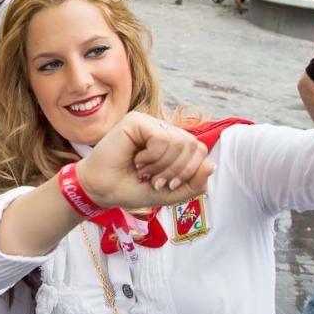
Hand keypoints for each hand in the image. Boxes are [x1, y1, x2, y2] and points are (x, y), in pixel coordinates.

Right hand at [79, 111, 214, 208]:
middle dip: (176, 171)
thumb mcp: (170, 192)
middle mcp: (162, 129)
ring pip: (178, 142)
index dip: (189, 172)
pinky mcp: (136, 121)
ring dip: (161, 166)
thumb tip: (211, 165)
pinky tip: (136, 160)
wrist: (102, 191)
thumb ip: (194, 183)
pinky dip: (152, 157)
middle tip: (155, 180)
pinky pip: (161, 138)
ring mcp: (149, 123)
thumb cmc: (131, 188)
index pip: (199, 150)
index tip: (167, 185)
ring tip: (143, 171)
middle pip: (192, 145)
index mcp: (171, 143)